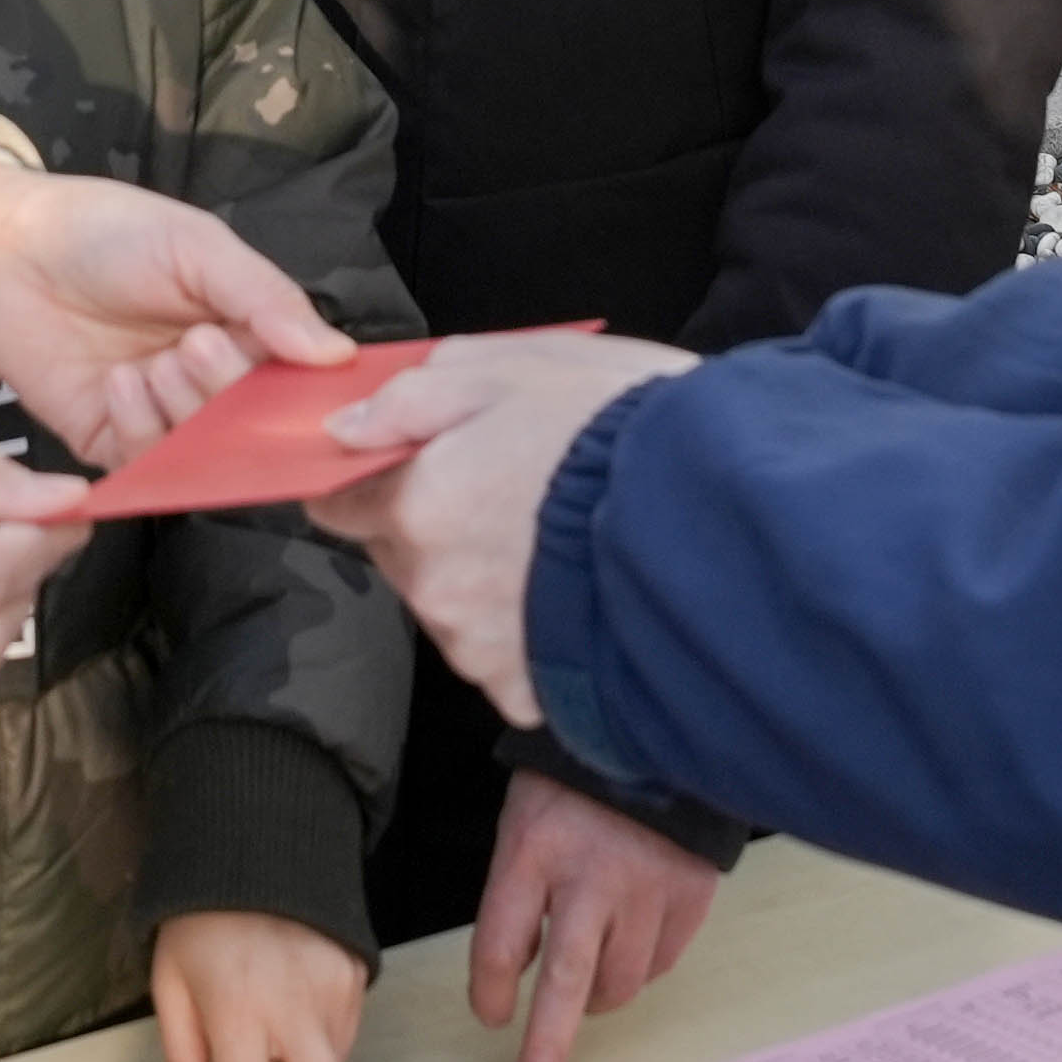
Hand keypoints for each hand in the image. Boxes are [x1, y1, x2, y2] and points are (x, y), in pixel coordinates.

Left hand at [0, 165, 356, 462]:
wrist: (6, 250)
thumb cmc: (104, 232)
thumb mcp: (198, 246)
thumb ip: (266, 297)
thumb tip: (335, 353)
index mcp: (245, 328)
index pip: (297, 378)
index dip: (304, 389)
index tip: (302, 386)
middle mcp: (211, 379)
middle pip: (254, 421)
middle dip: (231, 393)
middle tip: (199, 347)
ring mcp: (162, 413)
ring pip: (205, 449)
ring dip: (186, 411)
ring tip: (156, 363)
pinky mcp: (111, 440)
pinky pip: (148, 464)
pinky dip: (143, 430)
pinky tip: (121, 384)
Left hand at [151, 909, 366, 1061]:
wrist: (258, 838)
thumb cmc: (199, 920)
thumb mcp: (169, 989)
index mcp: (239, 1011)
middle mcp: (296, 1008)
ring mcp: (336, 992)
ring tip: (262, 1030)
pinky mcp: (358, 980)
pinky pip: (340, 1039)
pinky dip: (314, 1048)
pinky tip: (286, 1009)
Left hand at [310, 332, 694, 726]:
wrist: (722, 523)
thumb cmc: (623, 430)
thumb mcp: (517, 367)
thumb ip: (415, 394)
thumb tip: (347, 426)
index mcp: (418, 503)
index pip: (338, 504)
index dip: (373, 480)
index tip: (414, 465)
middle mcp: (435, 587)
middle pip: (402, 556)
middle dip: (441, 525)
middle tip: (520, 488)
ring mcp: (481, 649)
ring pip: (457, 607)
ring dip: (492, 578)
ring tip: (566, 537)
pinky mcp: (530, 694)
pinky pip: (511, 659)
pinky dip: (536, 630)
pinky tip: (583, 589)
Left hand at [473, 773, 718, 1061]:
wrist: (656, 731)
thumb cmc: (576, 779)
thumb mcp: (525, 819)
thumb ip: (518, 893)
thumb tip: (524, 972)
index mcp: (535, 846)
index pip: (502, 941)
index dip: (491, 990)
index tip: (492, 1014)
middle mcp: (592, 873)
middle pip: (567, 979)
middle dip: (547, 1049)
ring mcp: (648, 885)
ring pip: (618, 982)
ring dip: (596, 997)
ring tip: (588, 973)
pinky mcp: (690, 893)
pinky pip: (659, 962)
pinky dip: (637, 966)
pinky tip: (628, 936)